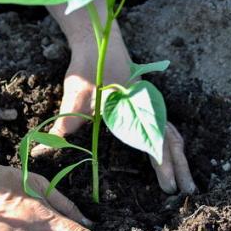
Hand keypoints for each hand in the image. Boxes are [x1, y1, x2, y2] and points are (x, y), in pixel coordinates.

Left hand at [33, 36, 196, 193]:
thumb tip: (41, 151)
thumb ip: (66, 123)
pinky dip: (170, 145)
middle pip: (172, 140)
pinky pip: (165, 128)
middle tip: (188, 191)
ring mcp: (150, 106)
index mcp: (137, 108)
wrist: (99, 39)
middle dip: (181, 167)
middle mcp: (149, 108)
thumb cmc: (88, 66)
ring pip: (171, 134)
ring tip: (184, 180)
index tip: (168, 188)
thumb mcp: (76, 93)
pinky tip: (169, 156)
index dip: (164, 166)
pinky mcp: (146, 105)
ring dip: (179, 158)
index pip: (156, 142)